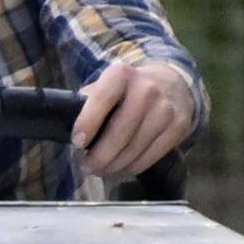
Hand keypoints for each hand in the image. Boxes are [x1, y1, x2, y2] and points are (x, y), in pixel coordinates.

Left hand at [72, 59, 195, 181]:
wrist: (173, 83)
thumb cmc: (129, 89)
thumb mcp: (108, 84)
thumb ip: (88, 100)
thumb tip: (64, 123)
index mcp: (122, 75)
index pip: (102, 99)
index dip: (88, 123)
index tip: (77, 142)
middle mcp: (147, 89)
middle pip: (120, 131)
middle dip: (100, 155)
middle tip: (88, 167)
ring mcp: (166, 108)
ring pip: (135, 148)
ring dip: (115, 165)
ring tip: (103, 169)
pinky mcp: (179, 126)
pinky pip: (152, 155)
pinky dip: (134, 166)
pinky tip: (124, 167)